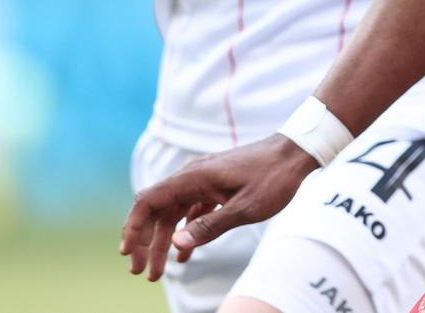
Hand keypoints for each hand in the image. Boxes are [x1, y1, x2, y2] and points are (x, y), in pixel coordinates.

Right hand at [120, 136, 316, 281]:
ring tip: (158, 272)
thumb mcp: (245, 208)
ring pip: (173, 213)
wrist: (297, 152)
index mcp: (194, 177)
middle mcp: (193, 176)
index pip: (148, 201)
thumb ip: (209, 227)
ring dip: (163, 242)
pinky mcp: (216, 186)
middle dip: (145, 243)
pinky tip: (185, 256)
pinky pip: (191, 211)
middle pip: (157, 210)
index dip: (133, 227)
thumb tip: (176, 244)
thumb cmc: (274, 177)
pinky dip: (185, 232)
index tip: (127, 253)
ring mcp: (204, 180)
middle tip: (140, 272)